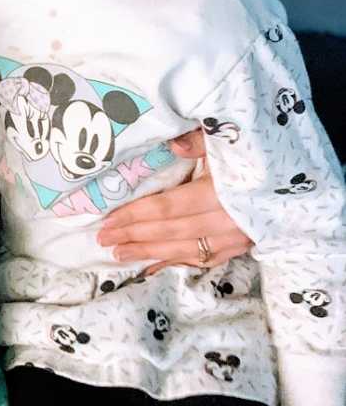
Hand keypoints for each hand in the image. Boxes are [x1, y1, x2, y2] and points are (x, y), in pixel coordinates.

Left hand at [97, 152, 251, 271]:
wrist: (301, 186)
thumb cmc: (257, 156)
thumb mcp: (230, 140)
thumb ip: (200, 140)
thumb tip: (172, 142)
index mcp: (221, 194)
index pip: (168, 208)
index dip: (136, 215)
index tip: (108, 219)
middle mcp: (226, 222)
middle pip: (171, 232)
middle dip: (135, 236)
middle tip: (104, 239)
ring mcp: (234, 240)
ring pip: (184, 250)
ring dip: (149, 253)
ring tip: (119, 253)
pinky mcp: (239, 249)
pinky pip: (202, 260)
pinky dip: (174, 263)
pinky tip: (151, 265)